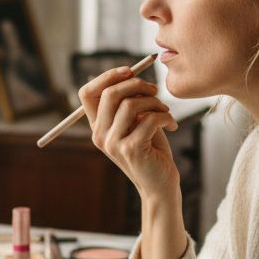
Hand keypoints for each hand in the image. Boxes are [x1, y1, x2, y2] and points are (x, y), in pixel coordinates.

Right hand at [78, 68, 179, 200]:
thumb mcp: (137, 124)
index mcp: (98, 127)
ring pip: (131, 104)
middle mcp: (100, 136)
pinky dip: (165, 116)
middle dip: (137, 84)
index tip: (129, 72)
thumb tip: (131, 75)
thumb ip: (129, 103)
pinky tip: (172, 125)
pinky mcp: (131, 150)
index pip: (87, 93)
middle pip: (109, 93)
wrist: (160, 186)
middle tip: (155, 91)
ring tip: (166, 112)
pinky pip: (149, 119)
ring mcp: (114, 144)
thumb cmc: (151, 151)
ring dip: (155, 102)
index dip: (107, 77)